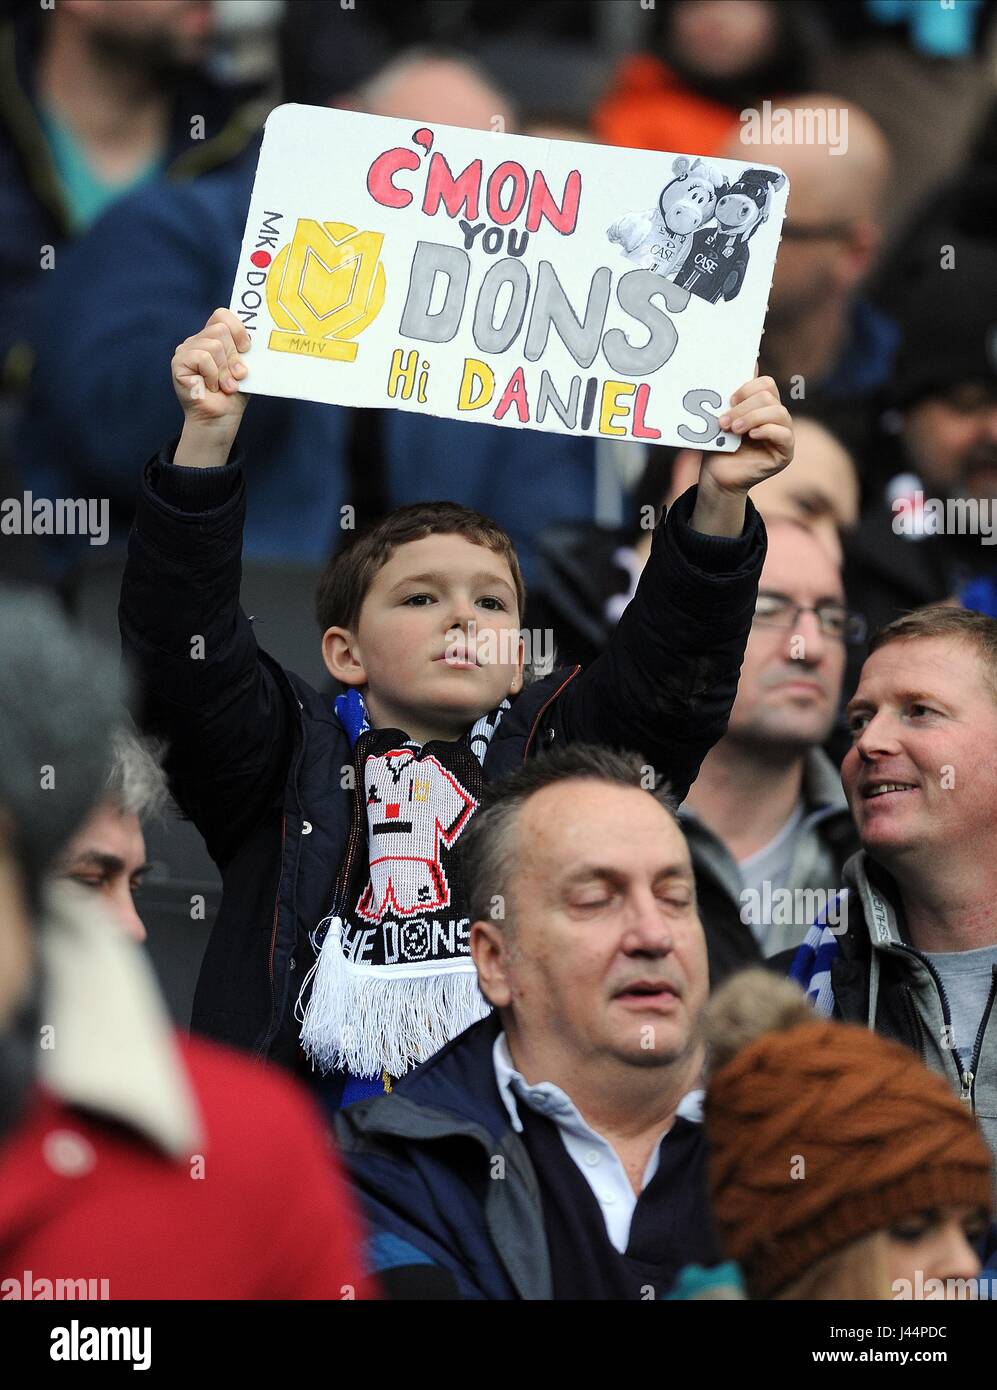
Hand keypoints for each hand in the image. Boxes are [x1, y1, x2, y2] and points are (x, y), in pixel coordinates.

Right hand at [172, 307, 250, 428]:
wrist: (221, 418)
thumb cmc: (232, 394)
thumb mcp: (244, 367)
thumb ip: (245, 350)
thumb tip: (252, 338)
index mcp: (214, 337)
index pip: (222, 315)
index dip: (237, 329)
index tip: (247, 349)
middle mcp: (198, 340)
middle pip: (221, 329)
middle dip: (234, 356)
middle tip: (235, 377)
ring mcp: (186, 349)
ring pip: (214, 345)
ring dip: (224, 370)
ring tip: (224, 385)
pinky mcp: (178, 361)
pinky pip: (203, 357)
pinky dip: (213, 375)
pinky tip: (211, 387)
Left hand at [704, 375, 792, 494]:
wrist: (716, 476)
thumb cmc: (718, 445)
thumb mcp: (722, 416)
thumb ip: (733, 396)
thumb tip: (748, 362)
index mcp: (762, 406)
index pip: (766, 384)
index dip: (748, 387)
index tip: (729, 400)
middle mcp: (776, 418)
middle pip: (770, 397)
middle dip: (744, 407)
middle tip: (725, 421)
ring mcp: (783, 434)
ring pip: (778, 412)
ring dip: (752, 418)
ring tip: (734, 429)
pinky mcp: (785, 453)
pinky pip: (784, 434)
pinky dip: (766, 431)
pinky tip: (750, 436)